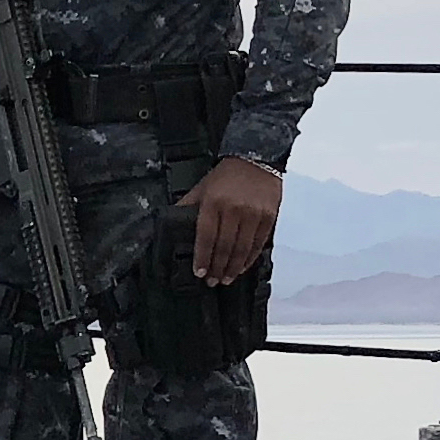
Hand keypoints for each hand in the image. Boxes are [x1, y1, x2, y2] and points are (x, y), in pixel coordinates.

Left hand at [178, 157, 283, 286]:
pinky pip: (259, 243)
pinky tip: (242, 267)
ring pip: (242, 248)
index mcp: (214, 203)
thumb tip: (169, 225)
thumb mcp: (201, 188)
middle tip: (212, 281)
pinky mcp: (269, 215)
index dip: (203, 258)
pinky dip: (250, 258)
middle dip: (217, 268)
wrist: (257, 158)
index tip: (199, 273)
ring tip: (226, 279)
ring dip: (233, 268)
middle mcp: (234, 209)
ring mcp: (254, 213)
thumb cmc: (226, 175)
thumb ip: (187, 207)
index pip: (206, 237)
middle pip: (224, 247)